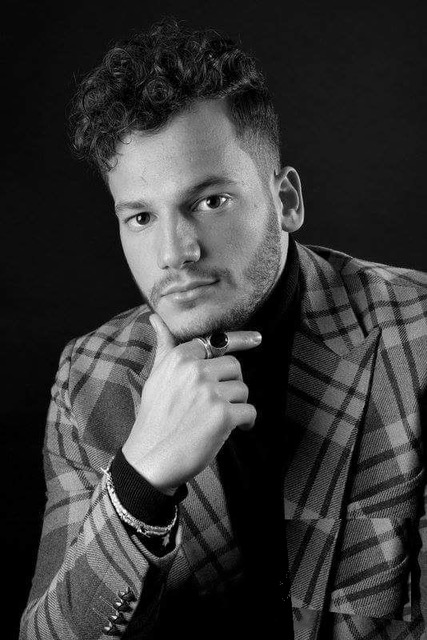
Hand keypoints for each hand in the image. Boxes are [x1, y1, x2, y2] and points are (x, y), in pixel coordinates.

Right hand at [122, 313, 261, 493]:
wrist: (150, 458)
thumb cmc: (155, 417)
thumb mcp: (156, 377)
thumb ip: (165, 347)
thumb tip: (155, 318)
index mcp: (180, 358)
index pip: (218, 342)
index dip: (240, 340)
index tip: (258, 339)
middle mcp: (195, 370)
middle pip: (234, 366)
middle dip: (231, 384)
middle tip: (219, 401)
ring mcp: (209, 392)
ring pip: (242, 389)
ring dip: (236, 405)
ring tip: (218, 418)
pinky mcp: (222, 416)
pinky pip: (249, 411)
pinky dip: (246, 422)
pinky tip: (234, 430)